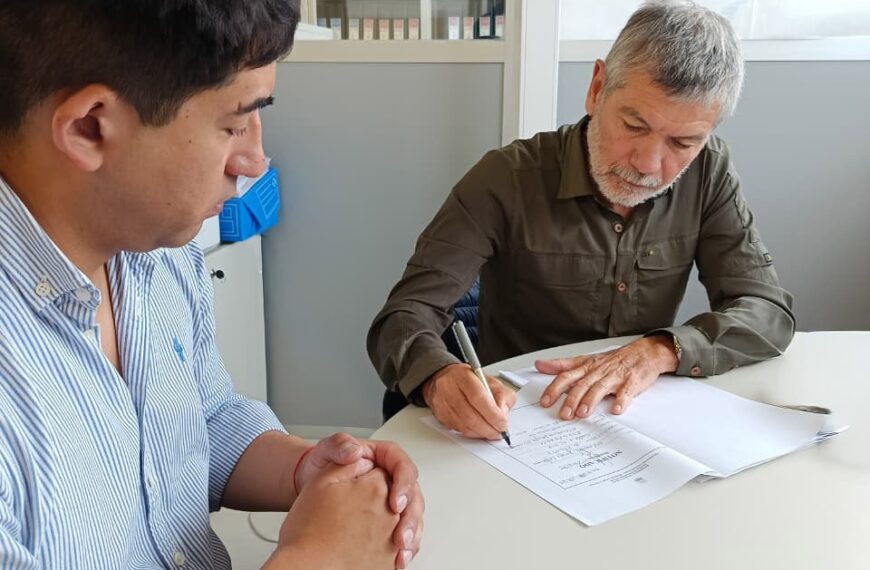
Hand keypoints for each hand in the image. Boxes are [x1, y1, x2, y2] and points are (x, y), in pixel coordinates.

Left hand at [294, 434, 423, 567]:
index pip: (403, 468)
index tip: (396, 503)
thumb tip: (355, 451)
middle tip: (401, 535)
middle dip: (410, 518)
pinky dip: (403, 547)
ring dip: (410, 535)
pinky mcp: (388, 519)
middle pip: (414, 496)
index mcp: (385, 459)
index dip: (404, 485)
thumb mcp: (327, 450)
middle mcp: (393, 479)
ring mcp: (392, 500)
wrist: (310, 483)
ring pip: (412, 516)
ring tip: (400, 551)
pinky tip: (398, 558)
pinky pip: (403, 532)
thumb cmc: (323, 464)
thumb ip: (339, 444)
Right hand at [422, 363, 515, 439]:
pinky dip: (473, 433)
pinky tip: (480, 430)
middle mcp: (449, 389)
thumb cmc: (469, 380)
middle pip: (471, 416)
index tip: (503, 422)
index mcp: (463, 376)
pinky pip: (459, 430)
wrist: (444, 379)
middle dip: (489, 428)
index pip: (478, 397)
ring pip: (465, 426)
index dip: (493, 414)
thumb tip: (503, 413)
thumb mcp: (491, 380)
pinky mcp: (440, 416)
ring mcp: (443, 404)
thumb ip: (502, 395)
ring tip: (492, 432)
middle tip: (500, 432)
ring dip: (482, 433)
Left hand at [537, 336, 677, 419]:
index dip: (555, 389)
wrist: (644, 352)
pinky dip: (622, 400)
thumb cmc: (613, 360)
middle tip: (564, 414)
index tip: (545, 402)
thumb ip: (562, 365)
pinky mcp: (632, 382)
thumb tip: (539, 365)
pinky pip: (626, 391)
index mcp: (587, 367)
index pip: (567, 376)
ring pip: (600, 388)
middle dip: (571, 399)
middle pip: (582, 384)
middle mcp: (599, 371)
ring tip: (583, 414)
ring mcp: (615, 376)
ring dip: (591, 400)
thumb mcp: (586, 360)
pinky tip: (617, 409)